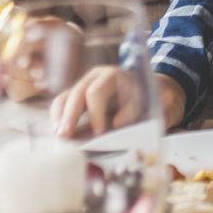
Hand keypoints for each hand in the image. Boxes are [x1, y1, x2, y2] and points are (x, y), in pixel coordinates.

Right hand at [53, 64, 182, 135]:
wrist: (152, 93)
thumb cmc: (151, 100)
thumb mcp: (154, 102)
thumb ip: (143, 109)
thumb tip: (118, 121)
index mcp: (114, 75)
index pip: (96, 93)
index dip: (95, 114)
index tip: (99, 133)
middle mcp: (95, 77)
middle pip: (77, 94)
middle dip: (71, 116)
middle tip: (66, 136)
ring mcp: (85, 86)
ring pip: (65, 98)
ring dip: (60, 118)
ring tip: (59, 137)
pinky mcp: (78, 98)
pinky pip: (62, 105)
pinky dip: (58, 118)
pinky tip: (58, 133)